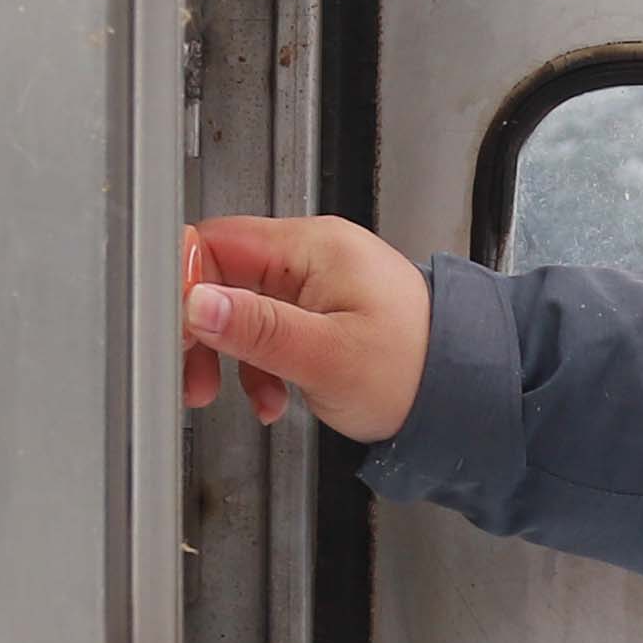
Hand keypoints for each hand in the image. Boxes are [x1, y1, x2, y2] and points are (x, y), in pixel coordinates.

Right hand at [182, 215, 429, 441]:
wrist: (468, 393)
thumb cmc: (416, 369)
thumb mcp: (326, 355)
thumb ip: (257, 328)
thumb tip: (196, 302)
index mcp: (312, 248)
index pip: (216, 243)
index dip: (184, 285)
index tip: (173, 333)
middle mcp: (312, 256)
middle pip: (221, 277)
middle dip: (199, 329)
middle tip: (189, 374)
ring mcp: (317, 285)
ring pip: (241, 309)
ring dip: (225, 355)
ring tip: (221, 395)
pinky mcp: (323, 315)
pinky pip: (269, 332)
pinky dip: (258, 367)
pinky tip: (270, 399)